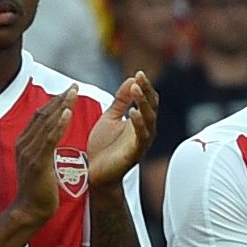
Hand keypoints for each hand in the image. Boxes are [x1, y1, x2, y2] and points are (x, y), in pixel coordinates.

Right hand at [8, 87, 80, 231]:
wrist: (30, 210)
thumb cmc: (38, 190)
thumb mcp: (38, 164)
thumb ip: (42, 149)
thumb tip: (52, 138)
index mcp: (23, 143)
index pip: (38, 116)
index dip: (54, 102)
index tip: (68, 91)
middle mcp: (23, 144)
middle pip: (42, 115)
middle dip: (60, 99)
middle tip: (74, 86)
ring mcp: (29, 153)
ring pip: (46, 123)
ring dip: (62, 106)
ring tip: (74, 93)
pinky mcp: (38, 162)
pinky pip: (49, 139)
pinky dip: (59, 124)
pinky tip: (68, 112)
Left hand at [85, 68, 157, 193]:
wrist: (95, 173)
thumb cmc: (103, 146)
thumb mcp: (110, 117)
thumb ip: (121, 100)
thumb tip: (132, 79)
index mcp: (140, 121)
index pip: (147, 99)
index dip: (144, 86)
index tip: (139, 72)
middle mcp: (145, 130)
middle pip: (151, 107)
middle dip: (146, 91)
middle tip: (140, 77)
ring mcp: (141, 142)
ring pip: (149, 119)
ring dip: (142, 103)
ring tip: (136, 89)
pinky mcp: (135, 153)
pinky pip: (141, 136)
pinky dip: (138, 123)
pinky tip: (132, 112)